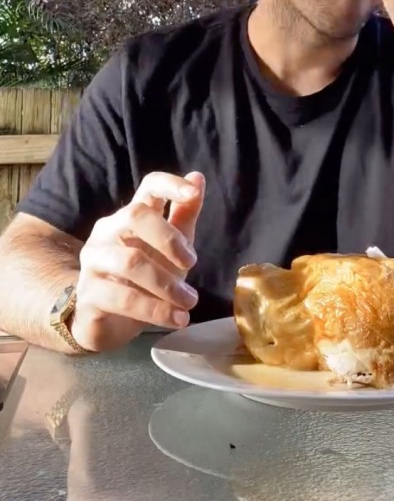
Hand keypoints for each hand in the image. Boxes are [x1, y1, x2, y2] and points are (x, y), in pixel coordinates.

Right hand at [71, 171, 204, 352]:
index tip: (193, 193)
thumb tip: (197, 177)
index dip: (170, 185)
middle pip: (136, 215)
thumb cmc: (143, 280)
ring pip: (130, 262)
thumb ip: (183, 216)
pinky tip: (176, 318)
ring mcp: (94, 262)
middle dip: (169, 239)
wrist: (107, 323)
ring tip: (189, 302)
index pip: (148, 186)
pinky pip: (123, 298)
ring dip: (167, 285)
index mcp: (131, 216)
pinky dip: (155, 310)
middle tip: (192, 263)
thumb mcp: (171, 249)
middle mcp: (108, 231)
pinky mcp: (89, 294)